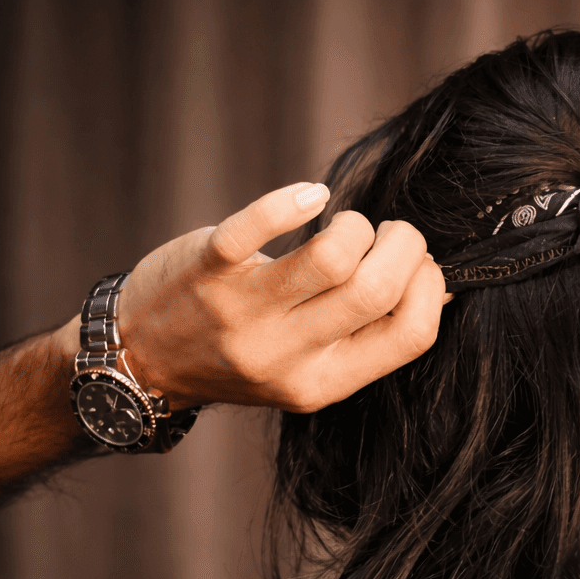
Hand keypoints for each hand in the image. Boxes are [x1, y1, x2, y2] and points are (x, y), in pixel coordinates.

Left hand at [98, 182, 446, 412]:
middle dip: (401, 243)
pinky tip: (308, 195)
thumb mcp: (307, 367)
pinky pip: (256, 227)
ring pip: (331, 257)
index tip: (417, 264)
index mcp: (324, 383)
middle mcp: (286, 354)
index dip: (430, 285)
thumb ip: (365, 336)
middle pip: (377, 289)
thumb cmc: (240, 351)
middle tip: (386, 232)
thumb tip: (437, 288)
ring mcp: (244, 313)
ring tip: (342, 224)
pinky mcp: (208, 271)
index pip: (412, 334)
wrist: (141, 360)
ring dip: (354, 225)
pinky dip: (292, 200)